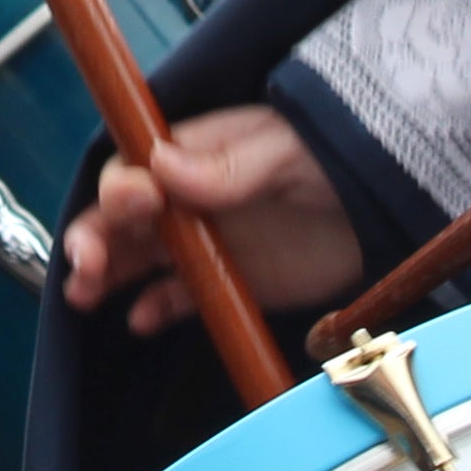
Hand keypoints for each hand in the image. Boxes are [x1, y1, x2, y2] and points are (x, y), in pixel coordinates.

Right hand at [59, 106, 359, 333]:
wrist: (387, 207)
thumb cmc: (337, 157)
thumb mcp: (287, 150)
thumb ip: (230, 165)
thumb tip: (163, 163)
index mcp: (197, 153)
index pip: (136, 168)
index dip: (121, 189)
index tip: (130, 207)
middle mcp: (188, 198)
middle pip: (122, 218)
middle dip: (94, 237)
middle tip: (84, 265)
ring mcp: (204, 242)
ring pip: (136, 258)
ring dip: (105, 274)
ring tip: (83, 295)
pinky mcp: (225, 282)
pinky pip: (177, 298)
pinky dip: (154, 309)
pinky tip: (141, 320)